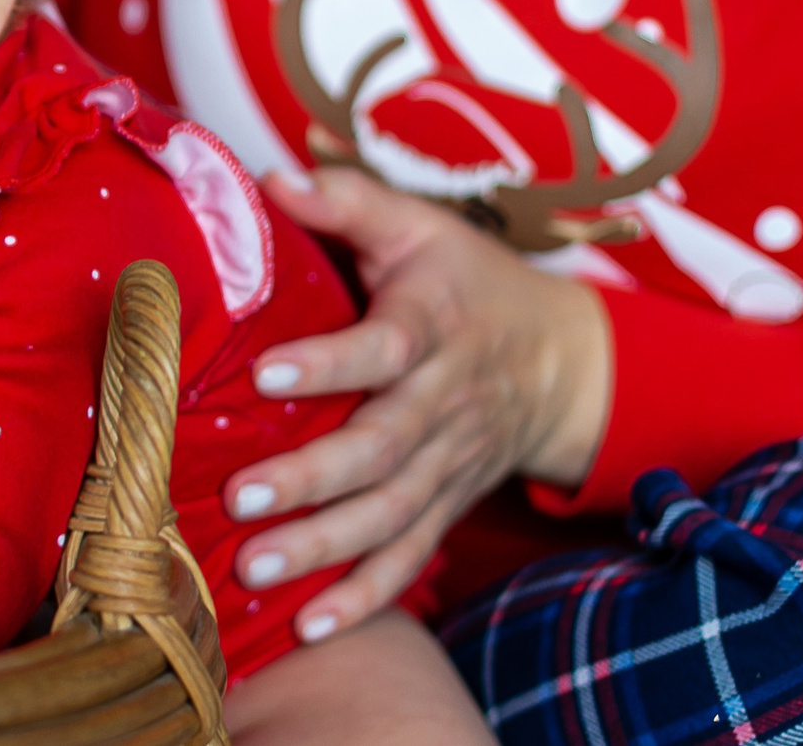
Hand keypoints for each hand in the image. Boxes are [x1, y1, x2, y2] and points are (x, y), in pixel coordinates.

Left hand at [222, 165, 612, 639]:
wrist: (563, 361)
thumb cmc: (467, 283)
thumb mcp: (418, 226)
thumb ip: (345, 201)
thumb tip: (268, 176)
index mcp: (434, 327)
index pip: (383, 348)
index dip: (330, 363)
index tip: (266, 373)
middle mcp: (445, 404)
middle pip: (381, 449)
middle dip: (311, 479)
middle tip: (239, 497)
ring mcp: (449, 464)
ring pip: (391, 515)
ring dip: (324, 549)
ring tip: (255, 567)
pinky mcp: (447, 505)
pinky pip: (411, 559)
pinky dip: (365, 598)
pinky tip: (309, 626)